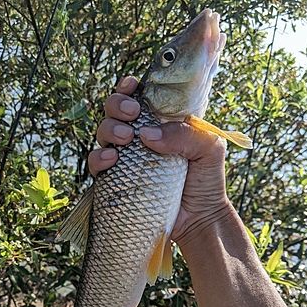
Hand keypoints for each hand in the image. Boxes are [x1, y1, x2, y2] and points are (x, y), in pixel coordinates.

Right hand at [88, 76, 230, 245]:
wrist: (198, 219)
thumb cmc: (207, 181)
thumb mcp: (209, 149)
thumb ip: (186, 134)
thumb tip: (147, 134)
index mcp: (161, 123)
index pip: (140, 97)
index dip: (130, 87)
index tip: (132, 87)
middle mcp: (140, 137)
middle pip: (115, 110)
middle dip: (117, 104)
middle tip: (132, 113)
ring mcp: (127, 158)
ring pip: (104, 132)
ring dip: (109, 128)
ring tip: (126, 138)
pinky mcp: (116, 179)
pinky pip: (97, 163)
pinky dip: (99, 157)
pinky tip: (112, 158)